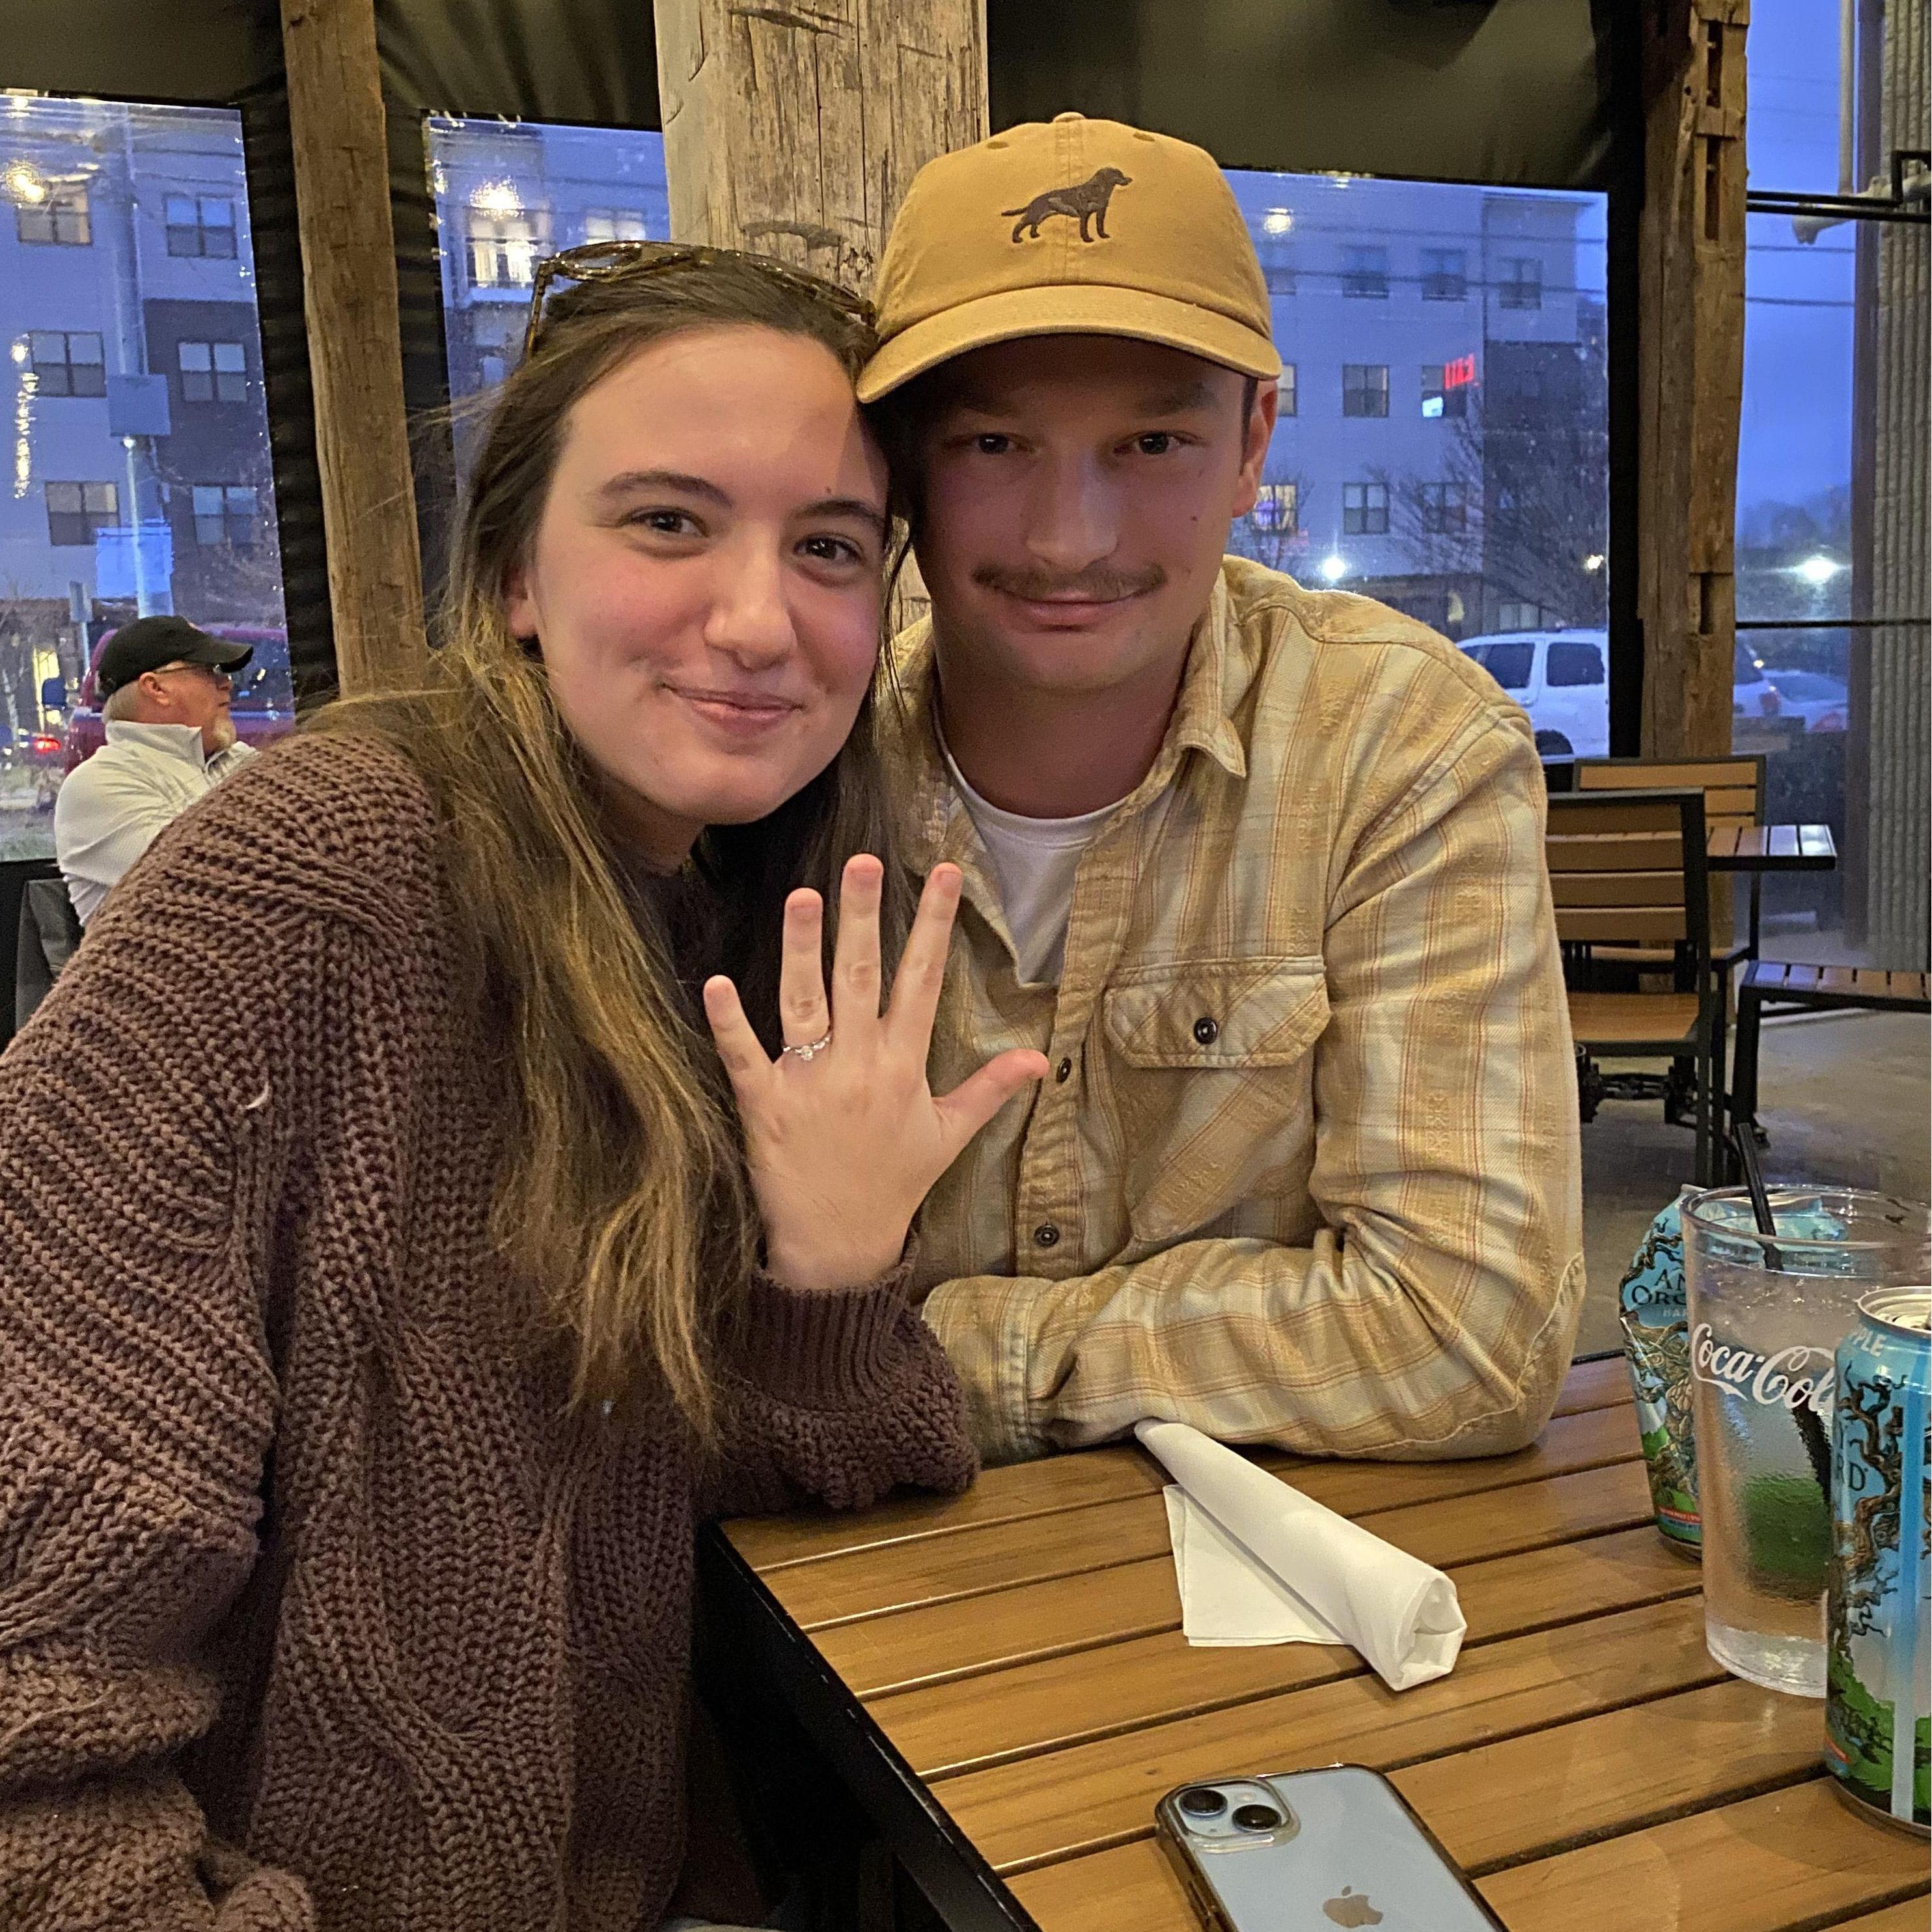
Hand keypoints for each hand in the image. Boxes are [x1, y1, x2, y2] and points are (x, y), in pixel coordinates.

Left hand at [703, 856, 1048, 1291]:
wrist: (839, 1245)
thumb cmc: (894, 1183)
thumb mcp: (948, 1136)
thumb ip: (990, 1090)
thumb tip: (1041, 1058)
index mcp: (903, 1066)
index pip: (923, 981)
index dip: (935, 925)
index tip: (945, 874)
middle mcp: (858, 1066)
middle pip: (861, 977)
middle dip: (864, 916)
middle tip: (864, 861)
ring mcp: (809, 1083)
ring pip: (804, 1003)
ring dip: (801, 948)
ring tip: (802, 896)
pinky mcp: (764, 1106)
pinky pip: (744, 1057)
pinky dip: (729, 1023)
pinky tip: (718, 982)